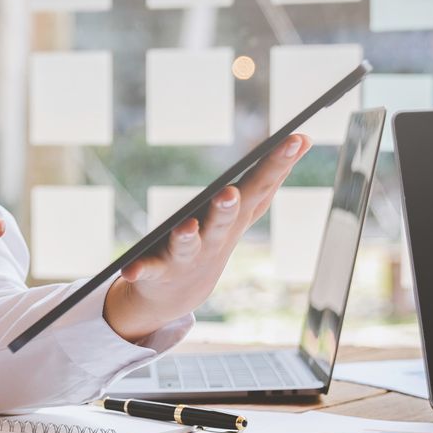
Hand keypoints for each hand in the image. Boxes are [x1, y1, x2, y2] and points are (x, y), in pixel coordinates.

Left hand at [104, 134, 313, 341]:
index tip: (298, 138)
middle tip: (229, 192)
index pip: (260, 189)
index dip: (279, 165)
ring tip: (186, 227)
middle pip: (223, 221)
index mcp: (235, 219)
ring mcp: (186, 258)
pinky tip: (128, 269)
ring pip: (188, 246)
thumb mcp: (244, 209)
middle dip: (227, 208)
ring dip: (188, 237)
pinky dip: (139, 270)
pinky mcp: (157, 271)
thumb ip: (269, 178)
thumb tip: (305, 138)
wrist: (178, 294)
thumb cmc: (214, 239)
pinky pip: (147, 270)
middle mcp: (214, 239)